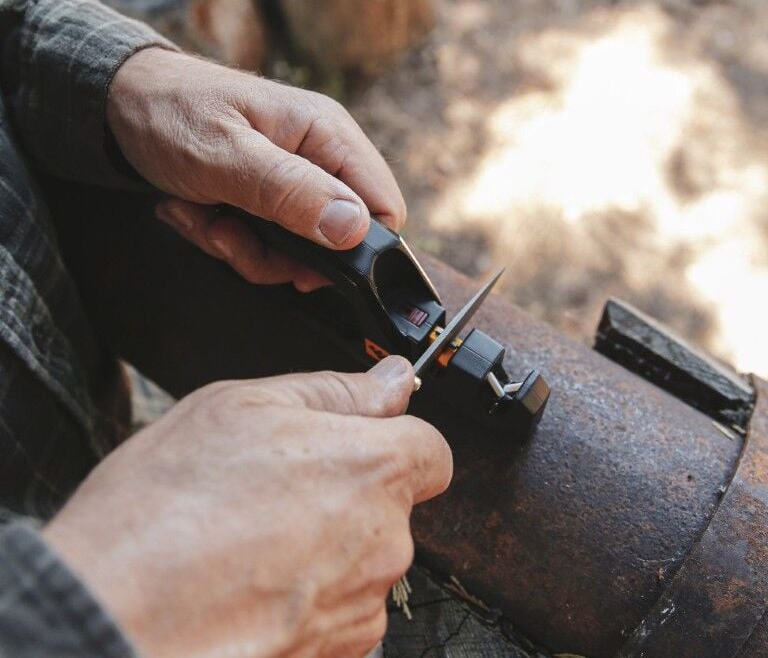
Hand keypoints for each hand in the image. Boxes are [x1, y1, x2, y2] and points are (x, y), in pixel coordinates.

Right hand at [43, 357, 451, 657]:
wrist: (114, 615)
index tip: (351, 440)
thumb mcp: (243, 406)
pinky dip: (306, 593)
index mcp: (373, 468)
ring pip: (363, 556)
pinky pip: (338, 608)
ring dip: (325, 543)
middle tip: (274, 485)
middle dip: (347, 488)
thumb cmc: (168, 509)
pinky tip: (249, 580)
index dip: (390, 438)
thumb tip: (390, 380)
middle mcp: (383, 542)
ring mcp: (359, 606)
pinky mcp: (331, 654)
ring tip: (250, 536)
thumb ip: (333, 391)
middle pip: (392, 502)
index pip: (430, 448)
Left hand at [106, 49, 405, 290]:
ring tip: (200, 216)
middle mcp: (320, 160)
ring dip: (241, 249)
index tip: (301, 266)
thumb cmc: (171, 114)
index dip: (355, 250)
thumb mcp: (225, 156)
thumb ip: (289, 191)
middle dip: (277, 253)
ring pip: (295, 253)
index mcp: (328, 135)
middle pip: (336, 241)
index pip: (383, 206)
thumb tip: (354, 229)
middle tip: (225, 232)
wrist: (122, 105)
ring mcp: (293, 183)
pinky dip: (224, 240)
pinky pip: (264, 246)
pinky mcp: (267, 200)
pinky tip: (193, 212)